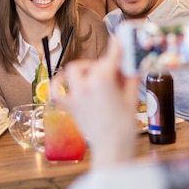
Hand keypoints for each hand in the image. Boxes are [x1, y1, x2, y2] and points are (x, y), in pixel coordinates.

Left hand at [52, 39, 139, 167]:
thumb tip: (131, 67)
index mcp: (103, 80)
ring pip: (72, 71)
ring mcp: (75, 95)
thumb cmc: (124, 127)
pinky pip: (56, 92)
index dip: (116, 46)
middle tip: (114, 71)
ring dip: (83, 69)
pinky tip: (64, 82)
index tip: (118, 40)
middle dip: (103, 65)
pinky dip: (57, 85)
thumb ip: (130, 79)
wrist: (113, 148)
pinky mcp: (70, 107)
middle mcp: (86, 84)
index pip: (111, 56)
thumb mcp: (132, 98)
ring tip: (93, 74)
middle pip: (93, 64)